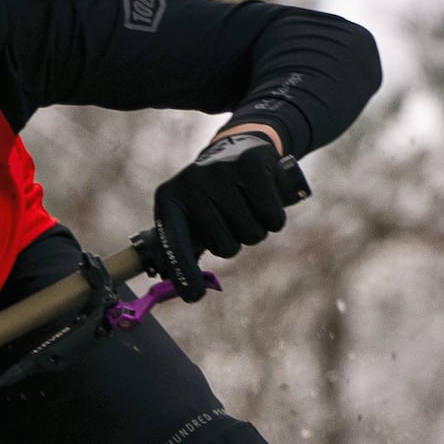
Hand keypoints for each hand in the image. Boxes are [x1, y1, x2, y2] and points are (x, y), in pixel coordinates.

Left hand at [151, 128, 306, 282]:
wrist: (240, 146)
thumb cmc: (212, 195)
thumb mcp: (191, 216)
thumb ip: (185, 249)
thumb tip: (183, 289)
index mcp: (169, 198)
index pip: (175, 245)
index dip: (185, 275)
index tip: (195, 296)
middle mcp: (191, 182)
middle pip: (225, 247)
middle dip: (234, 243)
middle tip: (232, 221)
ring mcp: (220, 171)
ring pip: (251, 235)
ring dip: (255, 230)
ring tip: (248, 208)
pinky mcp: (252, 164)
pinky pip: (272, 218)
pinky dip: (274, 220)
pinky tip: (267, 203)